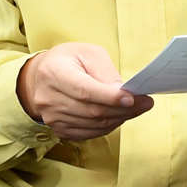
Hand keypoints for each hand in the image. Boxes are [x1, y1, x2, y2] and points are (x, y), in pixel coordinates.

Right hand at [17, 42, 152, 140]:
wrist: (41, 76)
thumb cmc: (68, 61)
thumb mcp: (88, 53)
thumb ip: (105, 72)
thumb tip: (123, 93)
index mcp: (53, 73)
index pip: (84, 90)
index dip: (109, 97)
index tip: (132, 98)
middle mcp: (48, 98)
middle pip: (92, 111)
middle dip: (123, 109)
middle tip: (145, 103)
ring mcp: (52, 117)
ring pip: (94, 124)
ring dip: (120, 118)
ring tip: (137, 108)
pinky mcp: (59, 130)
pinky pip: (90, 133)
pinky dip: (109, 126)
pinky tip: (120, 116)